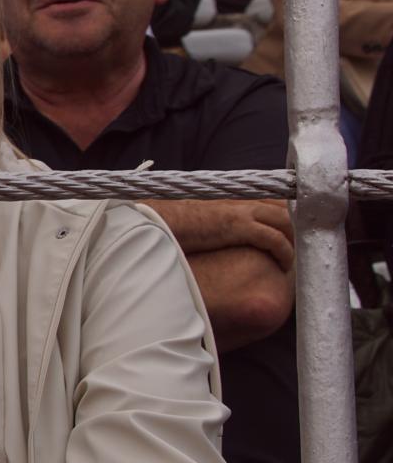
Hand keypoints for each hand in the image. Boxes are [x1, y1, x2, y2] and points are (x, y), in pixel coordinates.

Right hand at [147, 198, 293, 270]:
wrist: (158, 219)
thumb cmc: (173, 221)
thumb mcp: (200, 217)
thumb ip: (217, 219)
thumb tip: (221, 232)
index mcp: (232, 197)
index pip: (272, 198)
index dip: (288, 212)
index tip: (296, 230)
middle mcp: (240, 199)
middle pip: (284, 207)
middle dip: (299, 226)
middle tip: (305, 246)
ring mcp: (240, 211)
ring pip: (285, 220)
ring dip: (295, 239)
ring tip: (298, 257)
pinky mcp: (238, 225)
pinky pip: (273, 238)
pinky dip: (284, 251)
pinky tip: (284, 265)